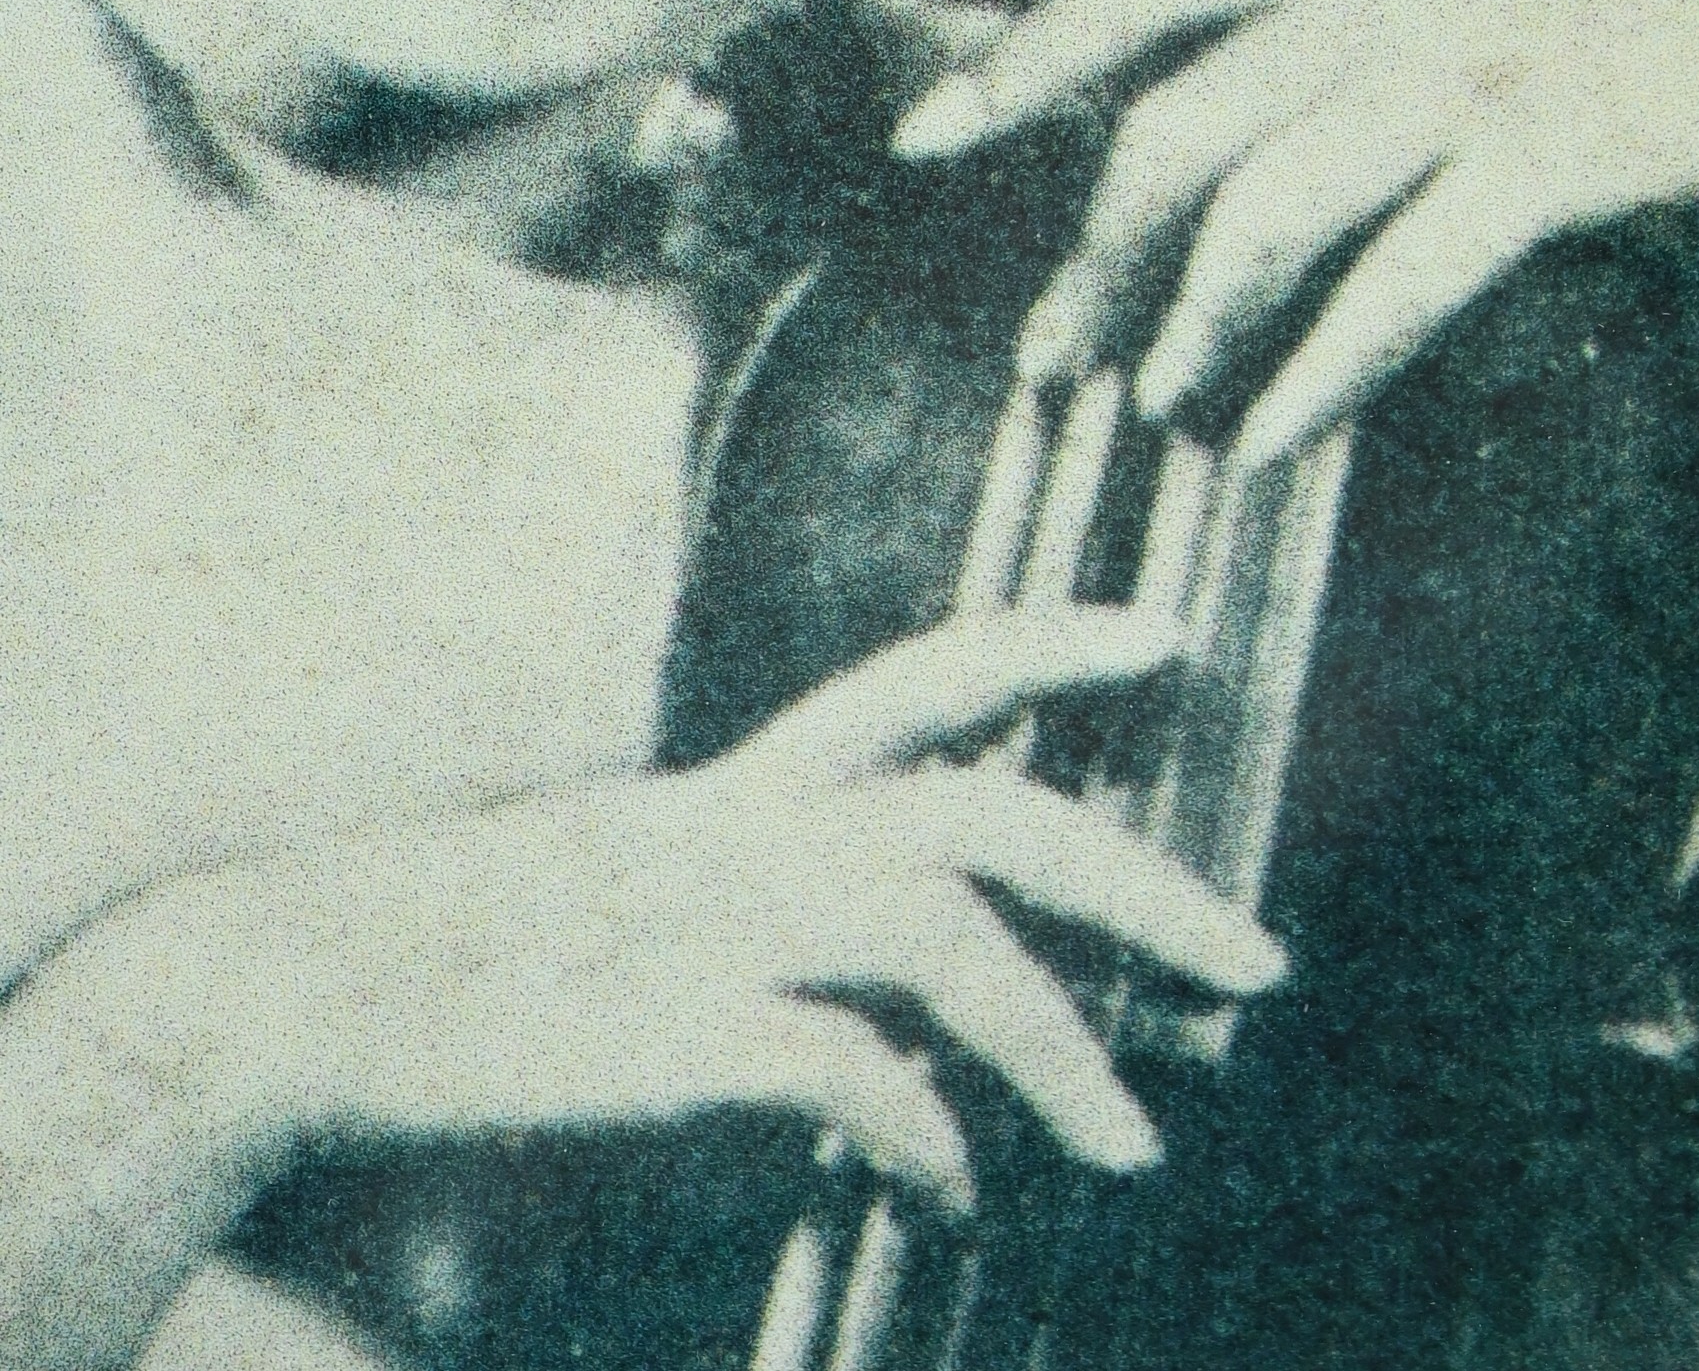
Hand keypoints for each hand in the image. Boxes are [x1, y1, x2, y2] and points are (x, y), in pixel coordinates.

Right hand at [289, 607, 1281, 1214]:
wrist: (307, 982)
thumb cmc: (468, 950)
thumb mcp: (631, 890)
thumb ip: (760, 911)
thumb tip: (889, 1018)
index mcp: (745, 789)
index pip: (928, 677)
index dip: (1054, 648)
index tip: (1168, 639)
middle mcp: (754, 829)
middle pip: (992, 817)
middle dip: (1143, 882)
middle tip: (1258, 964)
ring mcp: (721, 922)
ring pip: (951, 937)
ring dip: (1064, 1045)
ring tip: (1136, 1143)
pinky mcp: (680, 1033)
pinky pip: (855, 1074)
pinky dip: (929, 1133)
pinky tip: (951, 1190)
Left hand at [892, 0, 1698, 467]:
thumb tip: (1155, 69)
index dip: (1025, 55)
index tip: (923, 137)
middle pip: (1186, 121)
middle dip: (1097, 253)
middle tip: (1052, 356)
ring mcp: (1480, 56)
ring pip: (1273, 207)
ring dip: (1194, 325)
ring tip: (1161, 404)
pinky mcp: (1561, 150)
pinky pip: (1402, 280)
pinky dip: (1323, 371)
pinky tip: (1278, 435)